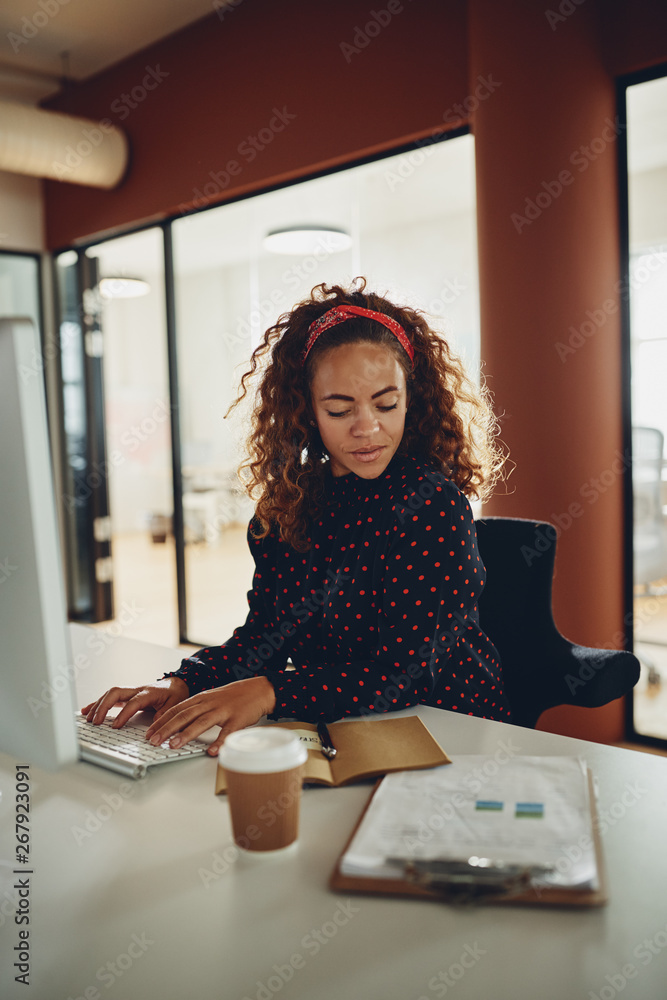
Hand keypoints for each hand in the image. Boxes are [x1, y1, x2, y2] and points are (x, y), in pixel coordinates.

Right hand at [81, 677, 189, 727]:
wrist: (177, 684)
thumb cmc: (175, 694)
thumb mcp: (175, 704)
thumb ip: (165, 714)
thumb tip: (155, 725)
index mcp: (149, 693)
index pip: (133, 702)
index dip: (123, 714)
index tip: (115, 726)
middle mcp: (137, 690)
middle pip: (116, 693)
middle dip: (103, 707)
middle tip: (96, 722)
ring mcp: (131, 692)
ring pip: (110, 695)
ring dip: (98, 705)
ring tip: (88, 718)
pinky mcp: (127, 696)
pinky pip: (110, 698)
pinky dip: (98, 704)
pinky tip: (87, 711)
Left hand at [144, 676, 276, 755]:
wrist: (257, 690)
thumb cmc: (231, 697)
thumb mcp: (209, 699)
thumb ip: (194, 710)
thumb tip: (175, 724)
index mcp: (200, 699)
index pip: (175, 710)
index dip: (161, 722)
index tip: (149, 733)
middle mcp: (209, 704)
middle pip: (184, 716)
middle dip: (166, 729)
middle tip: (153, 741)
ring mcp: (223, 711)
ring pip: (201, 722)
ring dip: (186, 734)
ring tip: (173, 745)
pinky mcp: (237, 720)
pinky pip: (227, 732)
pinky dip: (219, 742)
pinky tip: (211, 751)